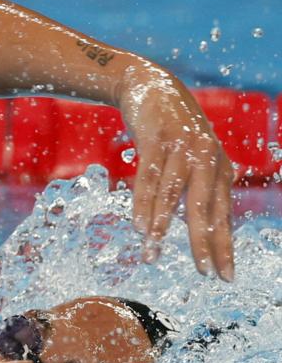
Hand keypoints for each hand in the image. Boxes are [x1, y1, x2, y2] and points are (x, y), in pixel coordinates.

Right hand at [119, 64, 234, 280]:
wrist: (153, 86)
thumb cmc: (173, 132)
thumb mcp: (192, 159)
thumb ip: (196, 188)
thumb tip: (198, 226)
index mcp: (218, 168)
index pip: (222, 215)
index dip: (223, 246)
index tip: (223, 276)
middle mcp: (206, 158)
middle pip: (204, 208)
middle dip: (203, 242)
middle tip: (203, 272)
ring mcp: (182, 147)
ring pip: (172, 195)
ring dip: (161, 226)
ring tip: (153, 254)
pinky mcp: (157, 139)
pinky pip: (148, 177)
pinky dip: (143, 202)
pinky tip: (138, 224)